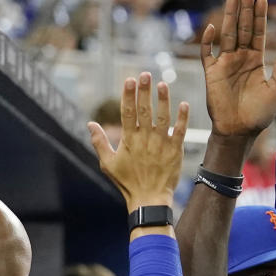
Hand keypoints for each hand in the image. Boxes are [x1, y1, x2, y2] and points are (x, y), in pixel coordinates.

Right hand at [88, 73, 188, 211]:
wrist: (149, 200)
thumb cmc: (128, 182)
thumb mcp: (108, 164)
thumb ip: (99, 142)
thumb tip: (90, 124)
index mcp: (129, 140)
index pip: (128, 112)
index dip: (128, 95)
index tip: (129, 80)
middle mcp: (145, 139)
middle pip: (144, 110)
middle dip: (144, 91)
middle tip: (145, 74)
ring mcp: (161, 145)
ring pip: (163, 118)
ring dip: (163, 100)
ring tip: (163, 84)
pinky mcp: (175, 151)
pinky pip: (180, 132)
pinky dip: (183, 118)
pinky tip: (185, 104)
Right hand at [201, 0, 275, 139]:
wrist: (240, 131)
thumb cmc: (259, 115)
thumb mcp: (275, 90)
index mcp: (256, 61)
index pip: (258, 33)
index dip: (260, 16)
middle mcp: (241, 58)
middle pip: (243, 28)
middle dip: (246, 9)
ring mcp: (225, 64)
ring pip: (227, 34)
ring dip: (230, 16)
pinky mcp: (212, 73)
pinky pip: (207, 53)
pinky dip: (208, 42)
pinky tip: (213, 28)